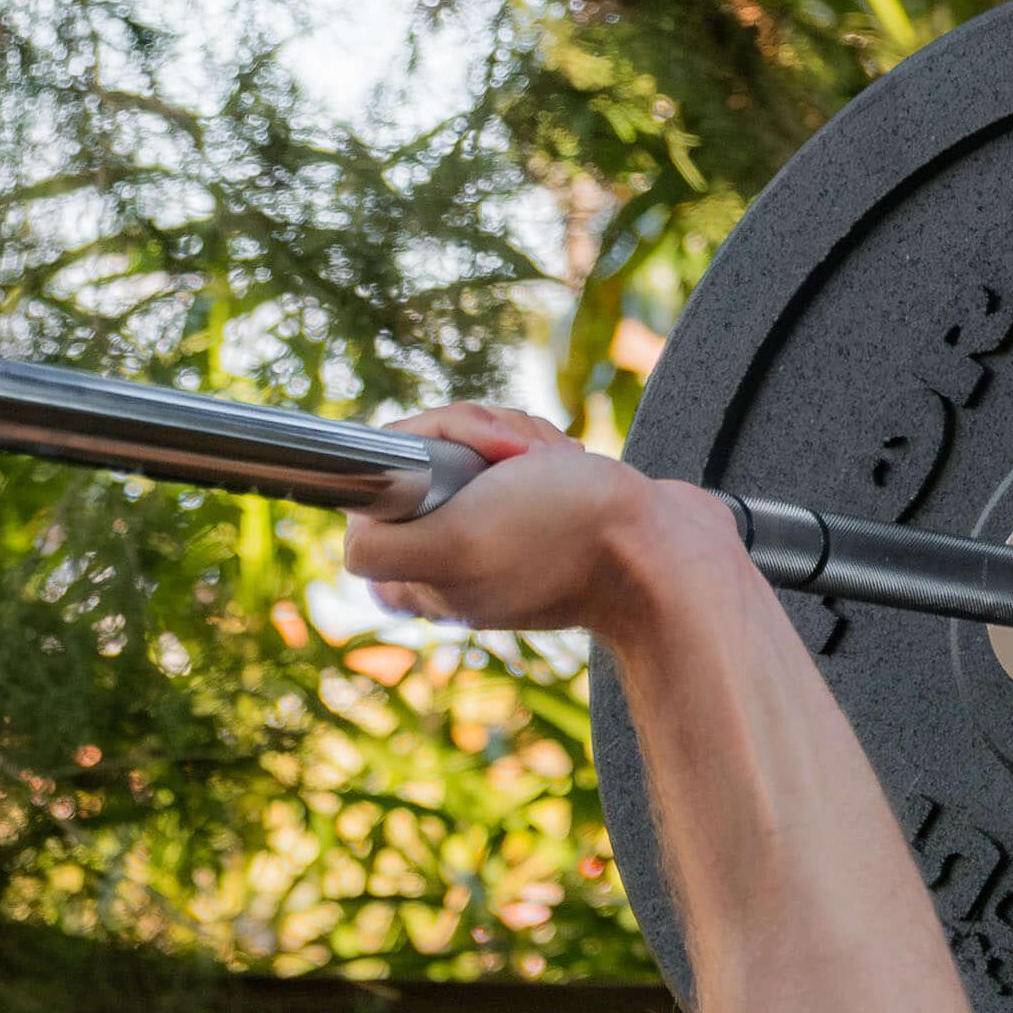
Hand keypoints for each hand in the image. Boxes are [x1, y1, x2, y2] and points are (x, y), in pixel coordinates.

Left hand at [346, 402, 746, 644]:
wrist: (663, 547)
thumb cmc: (568, 533)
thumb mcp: (456, 544)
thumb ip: (382, 547)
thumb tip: (350, 538)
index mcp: (406, 575)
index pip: (380, 473)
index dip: (428, 447)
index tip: (474, 463)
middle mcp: (436, 557)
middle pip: (427, 449)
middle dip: (480, 438)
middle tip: (521, 462)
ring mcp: (482, 531)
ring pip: (472, 443)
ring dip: (517, 439)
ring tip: (553, 468)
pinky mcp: (525, 509)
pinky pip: (513, 453)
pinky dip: (541, 448)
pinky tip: (568, 468)